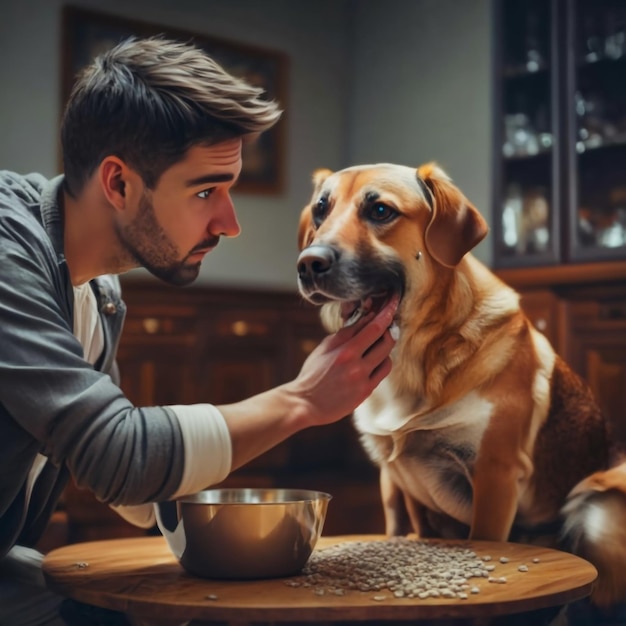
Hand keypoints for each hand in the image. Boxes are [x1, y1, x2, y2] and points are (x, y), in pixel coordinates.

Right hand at [291, 295, 398, 427]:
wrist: (305, 402)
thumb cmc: (313, 373)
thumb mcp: (325, 347)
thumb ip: (347, 333)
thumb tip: (367, 318)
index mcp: (345, 350)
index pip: (374, 327)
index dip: (387, 314)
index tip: (393, 304)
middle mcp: (356, 365)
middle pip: (386, 341)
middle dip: (389, 330)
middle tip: (386, 325)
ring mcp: (363, 380)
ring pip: (387, 357)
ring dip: (385, 349)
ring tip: (375, 346)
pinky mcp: (366, 392)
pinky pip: (383, 372)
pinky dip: (381, 363)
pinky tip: (374, 361)